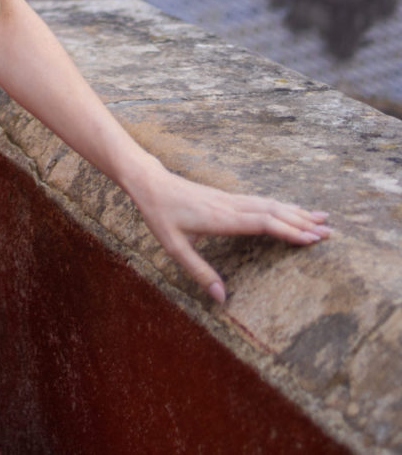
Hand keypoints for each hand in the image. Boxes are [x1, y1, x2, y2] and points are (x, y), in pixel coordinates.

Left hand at [130, 166, 331, 303]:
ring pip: (270, 204)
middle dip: (302, 222)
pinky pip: (260, 201)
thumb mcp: (174, 247)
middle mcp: (231, 206)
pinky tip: (291, 210)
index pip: (263, 222)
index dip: (289, 230)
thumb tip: (222, 298)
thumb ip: (199, 272)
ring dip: (296, 211)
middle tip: (330, 231)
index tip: (312, 239)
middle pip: (274, 212)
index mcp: (222, 218)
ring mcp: (230, 199)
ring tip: (321, 217)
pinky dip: (281, 206)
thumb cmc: (161, 215)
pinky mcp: (228, 198)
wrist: (150, 183)